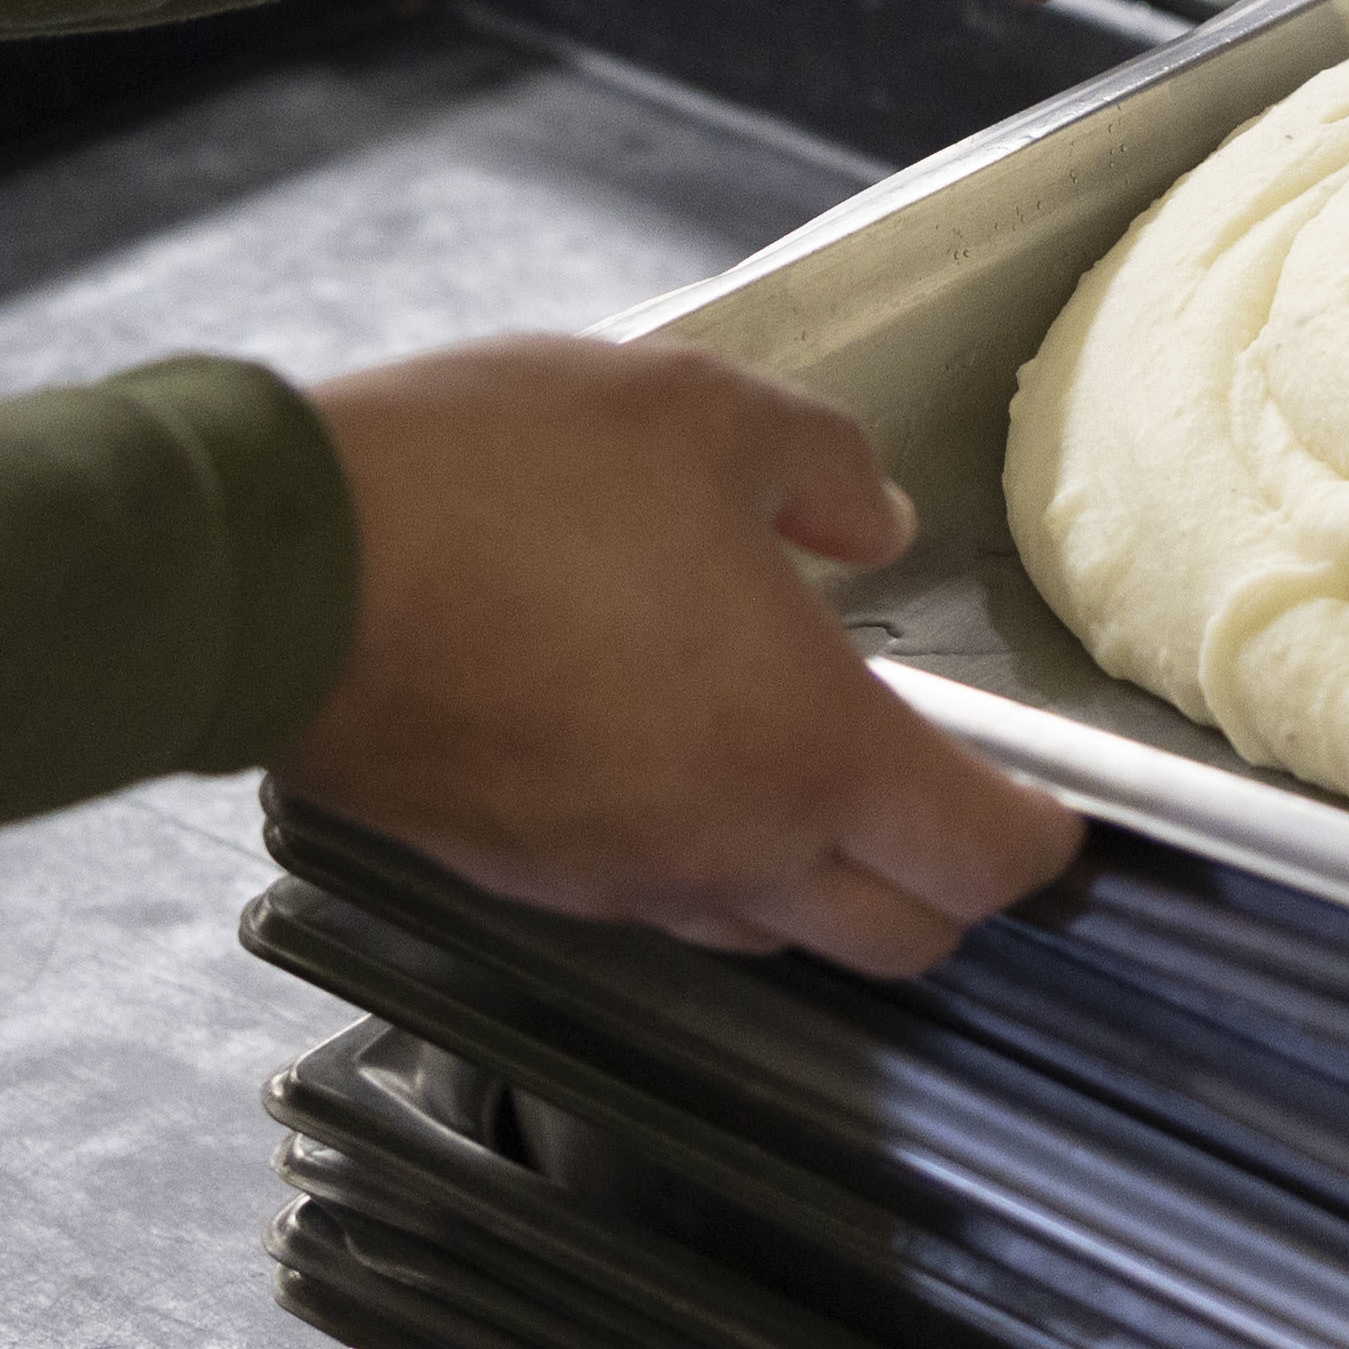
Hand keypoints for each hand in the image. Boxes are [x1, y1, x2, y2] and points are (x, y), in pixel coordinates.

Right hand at [282, 339, 1077, 976]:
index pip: (982, 862)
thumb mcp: (700, 412)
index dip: (1049, 841)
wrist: (287, 571)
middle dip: (949, 881)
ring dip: (818, 870)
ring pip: (770, 927)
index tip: (1061, 807)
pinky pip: (653, 894)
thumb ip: (820, 471)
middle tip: (956, 796)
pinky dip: (697, 850)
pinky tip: (667, 741)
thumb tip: (870, 517)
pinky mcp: (519, 870)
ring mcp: (612, 878)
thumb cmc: (489, 488)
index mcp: (802, 749)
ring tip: (808, 755)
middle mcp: (720, 849)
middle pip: (895, 936)